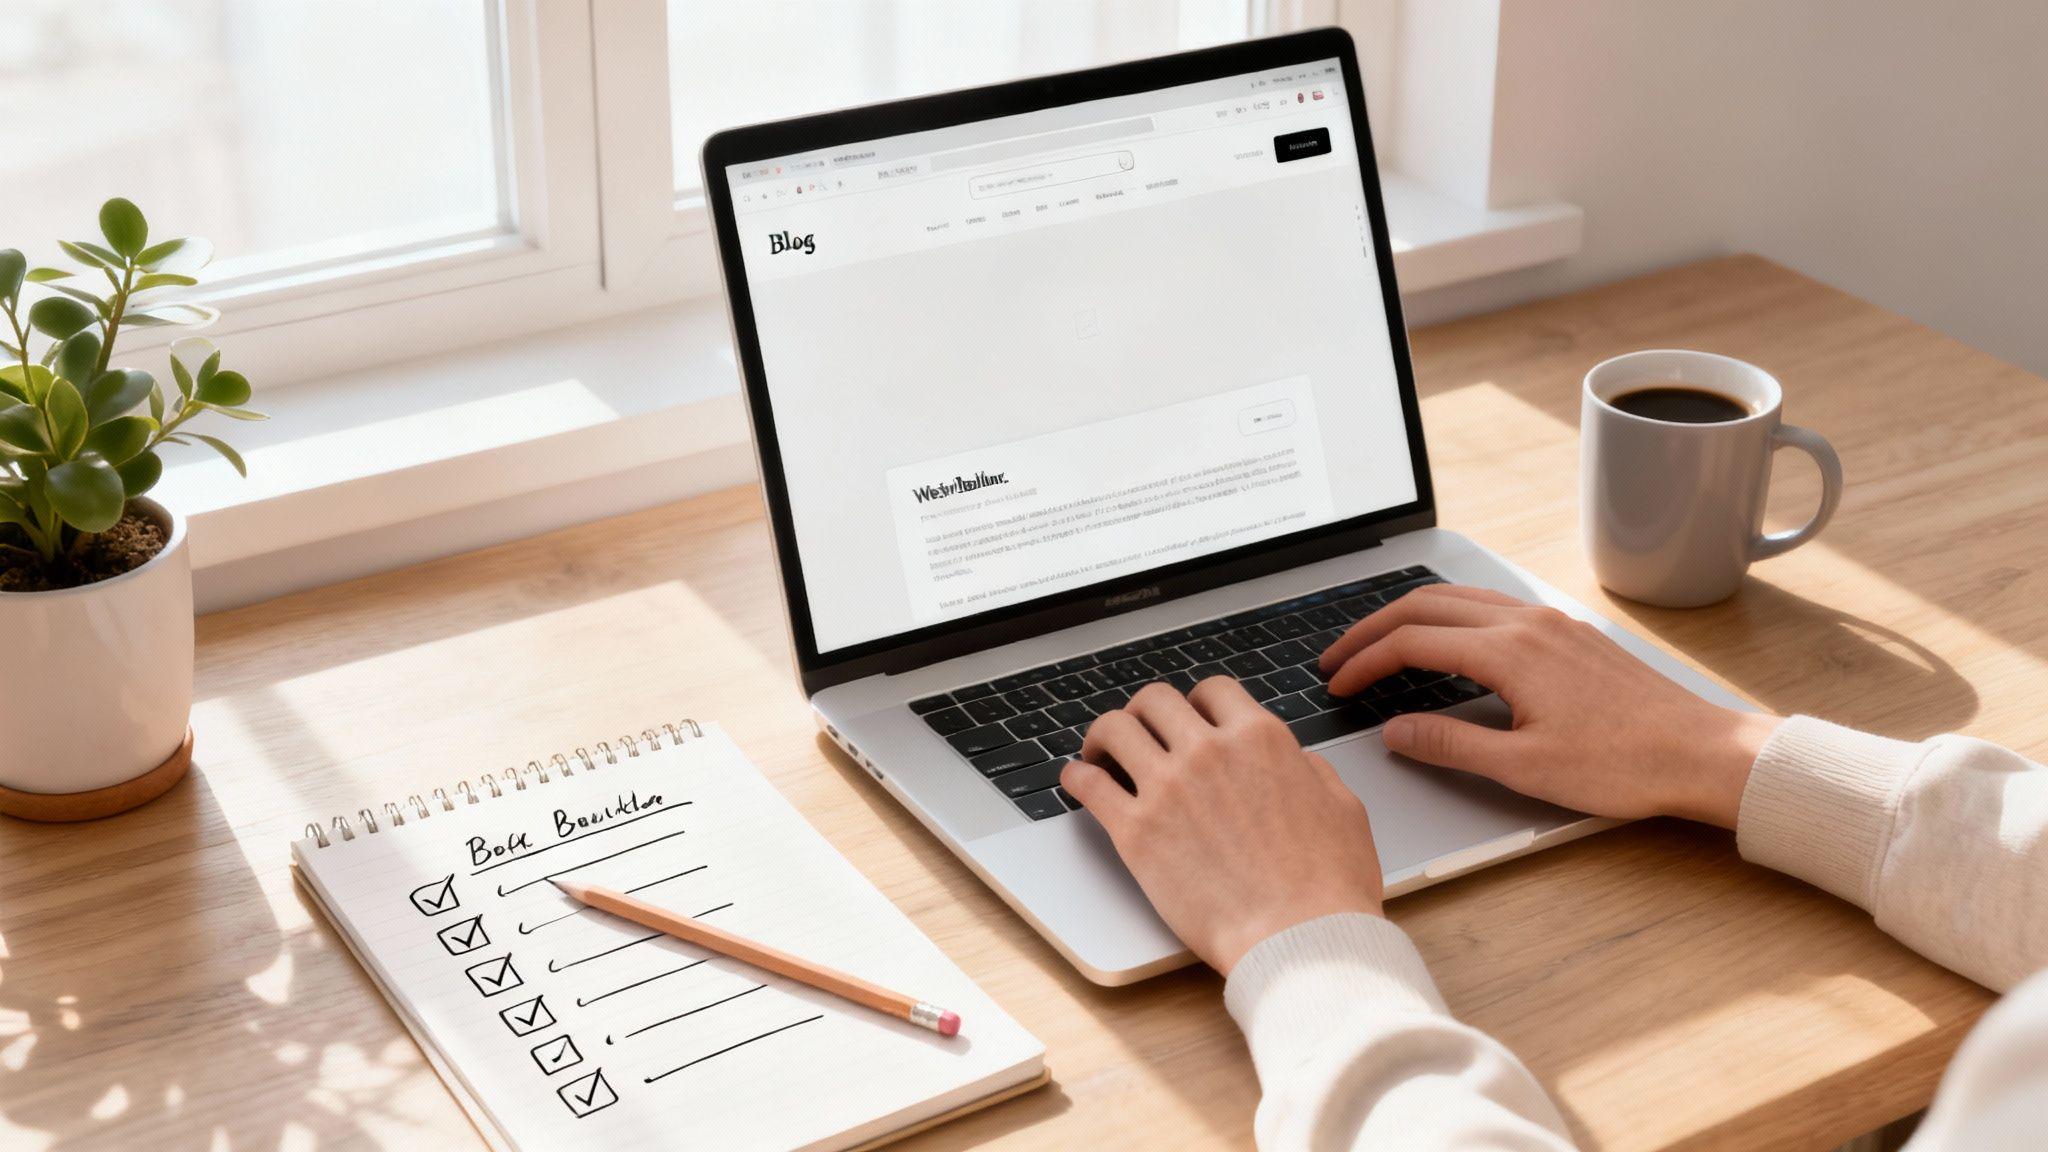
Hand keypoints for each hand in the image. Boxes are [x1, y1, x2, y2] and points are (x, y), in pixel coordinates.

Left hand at [1060, 680, 1384, 974]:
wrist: (1300, 939)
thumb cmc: (1328, 886)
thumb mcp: (1343, 809)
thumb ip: (1314, 773)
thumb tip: (1298, 762)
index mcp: (1260, 739)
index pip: (1212, 691)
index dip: (1197, 703)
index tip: (1189, 719)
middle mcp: (1209, 751)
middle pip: (1155, 701)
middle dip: (1145, 713)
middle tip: (1140, 732)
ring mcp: (1168, 788)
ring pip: (1115, 728)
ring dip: (1104, 736)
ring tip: (1100, 752)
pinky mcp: (1136, 832)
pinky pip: (1089, 785)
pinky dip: (1076, 777)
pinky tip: (1076, 781)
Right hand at [1318, 585, 1780, 827]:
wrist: (1701, 753)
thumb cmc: (1624, 765)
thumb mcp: (1524, 768)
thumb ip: (1450, 744)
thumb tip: (1395, 731)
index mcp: (1510, 652)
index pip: (1412, 642)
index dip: (1365, 662)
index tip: (1338, 685)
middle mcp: (1526, 623)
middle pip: (1426, 604)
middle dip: (1373, 629)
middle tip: (1338, 660)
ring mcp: (1550, 622)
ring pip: (1459, 598)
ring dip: (1410, 617)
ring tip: (1379, 645)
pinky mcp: (1568, 633)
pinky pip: (1491, 606)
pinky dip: (1448, 616)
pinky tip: (1445, 644)